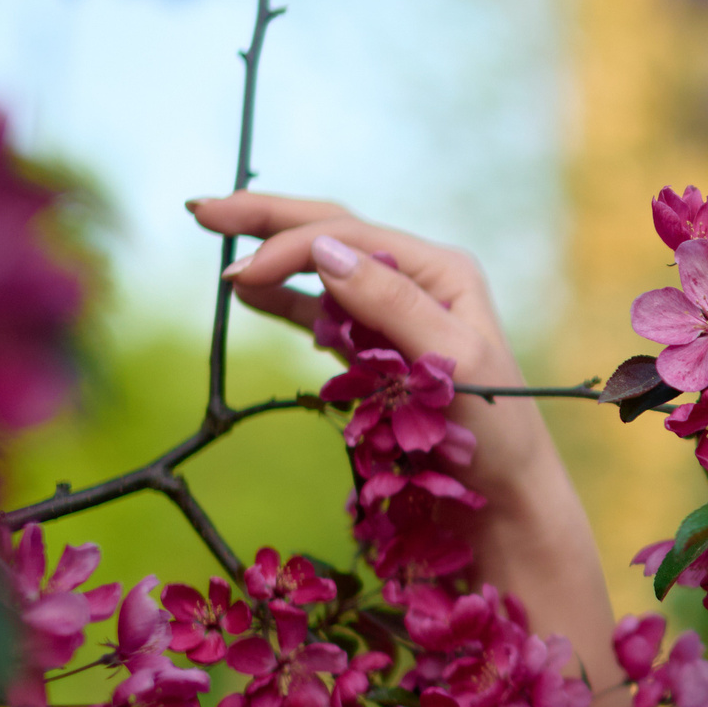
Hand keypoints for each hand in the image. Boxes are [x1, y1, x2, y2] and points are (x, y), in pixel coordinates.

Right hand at [190, 191, 553, 506]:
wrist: (504, 495)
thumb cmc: (494, 431)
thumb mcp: (453, 362)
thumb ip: (392, 304)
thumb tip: (325, 248)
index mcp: (441, 271)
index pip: (351, 237)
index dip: (289, 245)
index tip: (236, 274)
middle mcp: (418, 282)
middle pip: (332, 235)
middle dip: (267, 220)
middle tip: (203, 210)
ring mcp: (394, 313)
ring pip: (321, 269)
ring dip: (270, 254)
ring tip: (214, 236)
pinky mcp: (376, 350)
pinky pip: (322, 312)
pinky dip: (284, 300)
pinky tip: (249, 292)